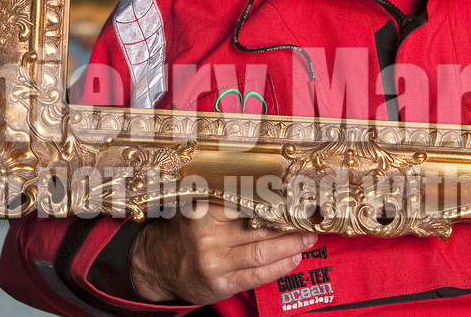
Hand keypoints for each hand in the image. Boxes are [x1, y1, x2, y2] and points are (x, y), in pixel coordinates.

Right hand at [130, 202, 315, 304]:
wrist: (160, 265)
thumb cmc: (188, 231)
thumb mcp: (199, 207)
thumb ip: (227, 199)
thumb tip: (270, 187)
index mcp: (205, 211)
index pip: (247, 203)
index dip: (275, 202)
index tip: (296, 198)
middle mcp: (208, 236)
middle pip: (259, 228)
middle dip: (289, 225)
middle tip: (309, 219)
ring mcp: (215, 262)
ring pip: (262, 253)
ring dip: (290, 246)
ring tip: (307, 239)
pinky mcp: (220, 284)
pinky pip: (257, 275)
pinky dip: (279, 267)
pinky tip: (293, 258)